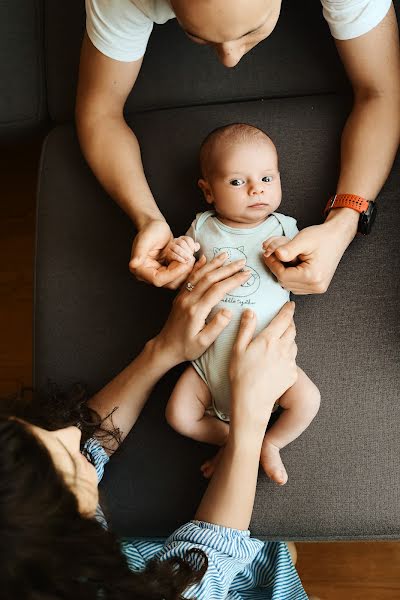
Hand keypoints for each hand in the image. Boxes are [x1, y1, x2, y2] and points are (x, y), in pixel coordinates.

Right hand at [129, 219, 192, 288]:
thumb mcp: (144, 240)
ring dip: (185, 272)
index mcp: (139, 269)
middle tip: (190, 259)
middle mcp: (148, 275)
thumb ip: (139, 253)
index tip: (185, 264)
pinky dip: (186, 270)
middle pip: (168, 284)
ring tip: (190, 258)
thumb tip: (133, 264)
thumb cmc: (150, 231)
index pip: (158, 279)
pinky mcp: (166, 272)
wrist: (156, 227)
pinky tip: (189, 259)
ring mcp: (158, 273)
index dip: (173, 274)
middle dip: (181, 273)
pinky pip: (178, 277)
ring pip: (175, 282)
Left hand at [155, 253, 250, 362]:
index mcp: (196, 310)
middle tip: (242, 261)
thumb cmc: (186, 348)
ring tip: (226, 255)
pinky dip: (198, 266)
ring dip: (214, 263)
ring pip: (199, 274)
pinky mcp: (180, 296)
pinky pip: (189, 277)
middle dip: (227, 268)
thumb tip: (229, 311)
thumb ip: (216, 326)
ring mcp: (183, 296)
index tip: (247, 274)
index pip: (218, 290)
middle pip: (210, 278)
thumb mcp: (203, 343)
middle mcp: (189, 299)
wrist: (165, 347)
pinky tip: (204, 259)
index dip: (233, 280)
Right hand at [162, 235, 199, 263]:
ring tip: (188, 259)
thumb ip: (194, 246)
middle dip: (187, 250)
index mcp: (182, 238)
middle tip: (191, 256)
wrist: (174, 259)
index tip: (194, 250)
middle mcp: (176, 241)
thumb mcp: (190, 249)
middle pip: (181, 242)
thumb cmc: (184, 253)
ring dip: (183, 254)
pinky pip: (172, 254)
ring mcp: (170, 246)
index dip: (191, 244)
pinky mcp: (167, 252)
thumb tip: (196, 246)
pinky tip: (184, 261)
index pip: (187, 239)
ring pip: (176, 248)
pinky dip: (179, 258)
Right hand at [229, 303, 296, 432]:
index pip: (283, 319)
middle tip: (285, 320)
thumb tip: (250, 312)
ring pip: (294, 344)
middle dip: (290, 323)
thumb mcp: (238, 348)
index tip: (290, 305)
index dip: (288, 310)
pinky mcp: (292, 374)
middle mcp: (283, 348)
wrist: (252, 401)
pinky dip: (288, 356)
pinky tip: (279, 360)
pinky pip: (293, 360)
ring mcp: (289, 362)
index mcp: (269, 339)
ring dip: (289, 339)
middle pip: (292, 330)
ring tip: (281, 340)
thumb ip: (246, 328)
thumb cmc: (241, 375)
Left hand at [263, 216, 355, 293]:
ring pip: (288, 285)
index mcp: (313, 276)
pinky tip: (292, 264)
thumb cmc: (321, 236)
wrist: (337, 237)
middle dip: (276, 267)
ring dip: (282, 272)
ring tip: (284, 257)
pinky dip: (290, 276)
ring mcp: (317, 288)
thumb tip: (274, 254)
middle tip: (272, 254)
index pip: (282, 275)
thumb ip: (288, 248)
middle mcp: (316, 286)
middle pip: (284, 282)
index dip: (272, 264)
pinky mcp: (316, 287)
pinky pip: (295, 285)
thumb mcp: (303, 239)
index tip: (266, 254)